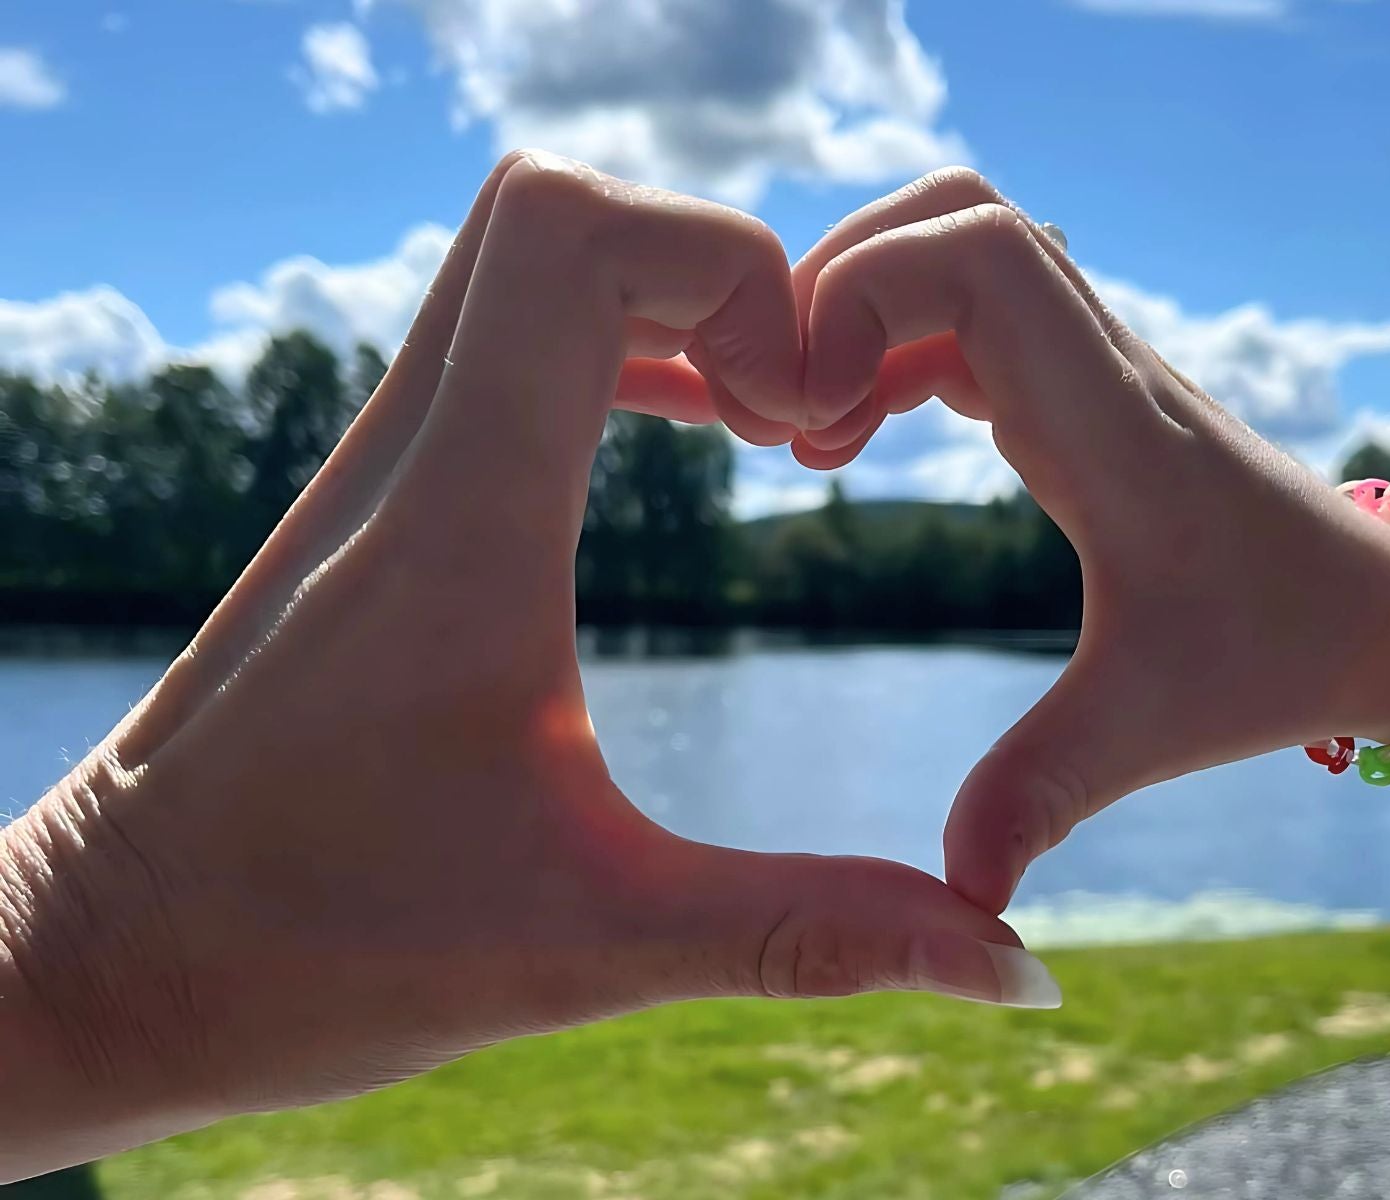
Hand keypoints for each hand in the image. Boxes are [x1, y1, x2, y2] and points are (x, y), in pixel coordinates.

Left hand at [0, 153, 1052, 1179]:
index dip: (720, 262)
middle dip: (707, 263)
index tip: (798, 409)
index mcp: (455, 534)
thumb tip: (1010, 968)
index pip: (566, 240)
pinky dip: (608, 347)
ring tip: (762, 422)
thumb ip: (813, 934)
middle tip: (793, 406)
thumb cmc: (311, 953)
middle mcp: (398, 465)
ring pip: (509, 264)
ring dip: (659, 299)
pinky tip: (680, 444)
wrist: (99, 963)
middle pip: (542, 210)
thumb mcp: (592, 948)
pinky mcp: (369, 506)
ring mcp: (371, 473)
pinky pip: (492, 342)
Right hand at [780, 169, 1389, 913]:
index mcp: (1113, 420)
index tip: (812, 421)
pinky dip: (887, 346)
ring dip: (862, 308)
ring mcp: (1090, 363)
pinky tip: (853, 442)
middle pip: (955, 211)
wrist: (1371, 612)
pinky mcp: (1077, 385)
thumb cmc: (1273, 654)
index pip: (981, 255)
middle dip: (841, 282)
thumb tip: (959, 896)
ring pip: (958, 243)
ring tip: (812, 434)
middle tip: (790, 411)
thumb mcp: (1149, 725)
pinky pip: (962, 309)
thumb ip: (1043, 793)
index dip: (865, 293)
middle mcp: (1100, 362)